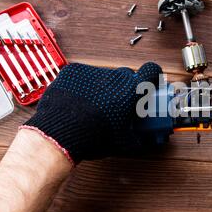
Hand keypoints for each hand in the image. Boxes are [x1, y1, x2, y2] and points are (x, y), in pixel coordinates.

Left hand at [23, 62, 162, 164]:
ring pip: (105, 76)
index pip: (151, 70)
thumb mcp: (123, 142)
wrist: (60, 134)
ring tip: (94, 106)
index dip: (152, 76)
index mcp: (132, 90)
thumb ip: (137, 137)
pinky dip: (84, 85)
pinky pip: (84, 75)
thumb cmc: (93, 137)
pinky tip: (78, 101)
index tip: (148, 83)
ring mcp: (94, 71)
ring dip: (104, 88)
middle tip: (120, 104)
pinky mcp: (74, 70)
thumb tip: (142, 141)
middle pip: (127, 75)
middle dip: (126, 88)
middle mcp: (115, 76)